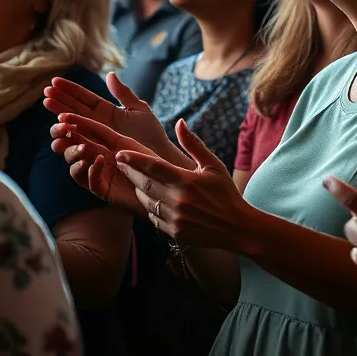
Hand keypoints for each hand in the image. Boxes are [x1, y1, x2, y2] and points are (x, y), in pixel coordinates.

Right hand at [44, 72, 188, 166]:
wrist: (162, 161)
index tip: (53, 83)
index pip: (82, 100)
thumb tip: (110, 74)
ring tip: (59, 125)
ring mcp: (94, 150)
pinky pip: (82, 168)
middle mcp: (95, 132)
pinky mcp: (97, 170)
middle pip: (72, 118)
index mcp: (104, 115)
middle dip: (59, 107)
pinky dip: (77, 157)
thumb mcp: (140, 111)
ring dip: (62, 133)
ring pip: (71, 142)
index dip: (68, 91)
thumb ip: (124, 95)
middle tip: (47, 99)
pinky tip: (76, 147)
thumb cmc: (152, 136)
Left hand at [113, 120, 251, 249]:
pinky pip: (153, 217)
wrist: (237, 227)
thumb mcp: (213, 165)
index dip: (134, 159)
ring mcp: (174, 219)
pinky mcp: (174, 232)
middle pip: (144, 184)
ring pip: (146, 201)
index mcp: (186, 181)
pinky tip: (151, 198)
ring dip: (138, 188)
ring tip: (135, 178)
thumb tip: (179, 122)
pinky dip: (149, 206)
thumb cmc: (226, 192)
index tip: (119, 153)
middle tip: (119, 160)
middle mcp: (178, 201)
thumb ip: (193, 144)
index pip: (154, 168)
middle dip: (130, 171)